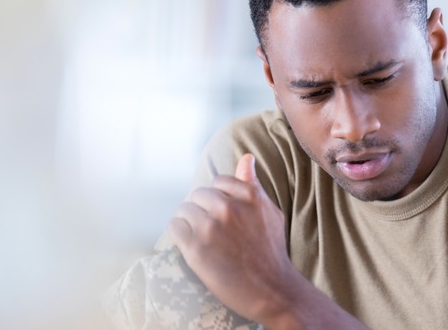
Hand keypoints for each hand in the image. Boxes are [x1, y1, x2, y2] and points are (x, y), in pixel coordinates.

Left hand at [168, 153, 297, 324]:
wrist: (271, 289)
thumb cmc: (271, 251)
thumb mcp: (270, 212)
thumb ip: (253, 184)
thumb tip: (247, 158)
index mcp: (249, 196)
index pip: (218, 182)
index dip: (218, 198)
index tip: (223, 214)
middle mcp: (228, 208)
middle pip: (198, 195)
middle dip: (203, 209)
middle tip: (213, 230)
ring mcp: (210, 228)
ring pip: (184, 210)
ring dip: (189, 222)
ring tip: (202, 238)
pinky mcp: (195, 248)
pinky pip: (175, 228)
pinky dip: (180, 235)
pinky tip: (193, 245)